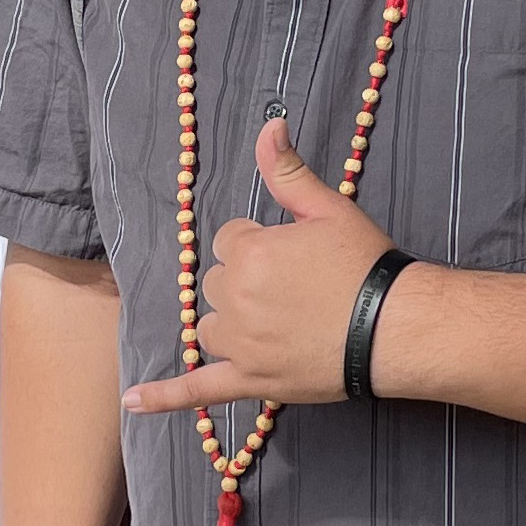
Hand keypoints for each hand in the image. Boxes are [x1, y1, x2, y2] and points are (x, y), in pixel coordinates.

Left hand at [124, 121, 393, 414]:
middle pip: (219, 283)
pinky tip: (132, 401)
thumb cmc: (365, 265)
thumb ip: (287, 171)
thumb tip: (268, 124)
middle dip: (249, 283)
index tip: (297, 257)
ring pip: (211, 326)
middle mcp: (235, 298)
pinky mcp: (251, 381)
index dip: (263, 245)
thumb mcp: (329, 209)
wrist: (394, 327)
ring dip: (232, 322)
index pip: (230, 241)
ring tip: (280, 323)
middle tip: (299, 290)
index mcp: (248, 253)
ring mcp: (240, 343)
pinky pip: (198, 389)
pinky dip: (163, 397)